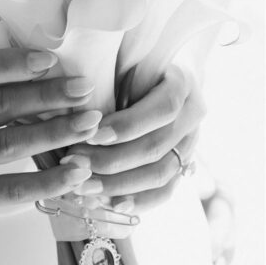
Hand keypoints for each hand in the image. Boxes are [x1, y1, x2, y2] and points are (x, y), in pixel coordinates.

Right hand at [0, 48, 103, 228]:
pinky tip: (77, 171)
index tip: (49, 59)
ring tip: (90, 124)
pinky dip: (47, 179)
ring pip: (7, 144)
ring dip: (54, 132)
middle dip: (46, 95)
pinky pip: (9, 188)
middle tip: (85, 88)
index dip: (10, 64)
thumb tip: (47, 67)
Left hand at [69, 65, 204, 212]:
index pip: (163, 109)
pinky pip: (165, 192)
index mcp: (182, 83)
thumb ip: (107, 76)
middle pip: (157, 146)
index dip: (127, 125)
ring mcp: (189, 143)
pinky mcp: (181, 166)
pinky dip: (138, 202)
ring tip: (82, 187)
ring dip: (118, 185)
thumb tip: (73, 99)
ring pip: (161, 174)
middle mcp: (192, 116)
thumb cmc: (128, 64)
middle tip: (73, 162)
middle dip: (110, 160)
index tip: (90, 133)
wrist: (156, 75)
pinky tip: (109, 205)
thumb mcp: (121, 60)